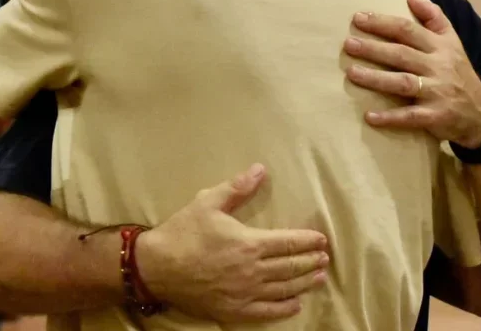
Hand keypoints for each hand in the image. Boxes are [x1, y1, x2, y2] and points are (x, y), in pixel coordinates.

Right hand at [137, 163, 329, 321]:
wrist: (156, 268)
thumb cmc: (183, 233)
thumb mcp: (207, 202)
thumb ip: (236, 187)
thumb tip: (260, 169)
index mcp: (249, 243)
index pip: (288, 243)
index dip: (307, 241)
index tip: (322, 240)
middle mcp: (252, 271)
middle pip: (290, 267)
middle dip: (310, 262)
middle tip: (325, 258)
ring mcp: (244, 293)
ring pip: (283, 289)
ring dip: (304, 283)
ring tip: (319, 278)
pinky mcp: (233, 311)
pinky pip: (266, 312)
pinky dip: (284, 309)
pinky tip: (295, 305)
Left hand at [343, 0, 480, 148]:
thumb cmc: (459, 74)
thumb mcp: (453, 42)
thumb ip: (434, 18)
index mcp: (440, 46)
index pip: (408, 30)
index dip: (382, 23)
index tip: (358, 18)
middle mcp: (438, 66)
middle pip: (402, 54)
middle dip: (373, 48)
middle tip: (348, 44)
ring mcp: (437, 92)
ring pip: (403, 82)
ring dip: (376, 78)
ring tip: (352, 73)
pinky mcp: (435, 116)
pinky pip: (410, 116)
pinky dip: (390, 117)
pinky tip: (369, 117)